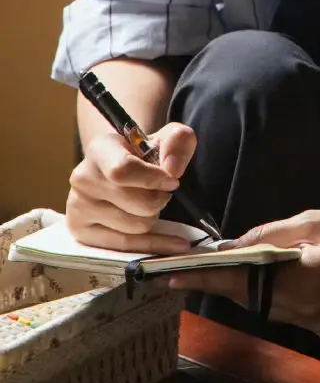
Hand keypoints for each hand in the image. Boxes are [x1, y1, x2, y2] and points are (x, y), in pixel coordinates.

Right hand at [66, 122, 197, 254]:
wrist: (118, 168)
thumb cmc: (144, 153)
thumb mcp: (168, 137)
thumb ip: (178, 142)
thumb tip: (172, 170)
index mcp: (100, 150)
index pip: (123, 170)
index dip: (153, 179)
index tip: (172, 182)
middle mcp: (83, 178)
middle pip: (137, 204)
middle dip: (160, 201)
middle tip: (162, 194)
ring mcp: (78, 207)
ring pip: (136, 226)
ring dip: (153, 218)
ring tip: (148, 205)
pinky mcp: (81, 231)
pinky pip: (126, 246)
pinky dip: (155, 245)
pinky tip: (175, 243)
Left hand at [167, 208, 319, 338]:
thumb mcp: (314, 220)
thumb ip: (270, 235)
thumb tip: (231, 247)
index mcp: (305, 280)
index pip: (242, 283)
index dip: (205, 280)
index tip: (171, 278)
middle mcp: (308, 311)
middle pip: (253, 300)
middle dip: (228, 282)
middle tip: (199, 268)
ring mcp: (318, 325)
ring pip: (269, 308)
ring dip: (254, 289)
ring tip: (241, 269)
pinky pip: (290, 313)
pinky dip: (279, 295)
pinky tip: (286, 276)